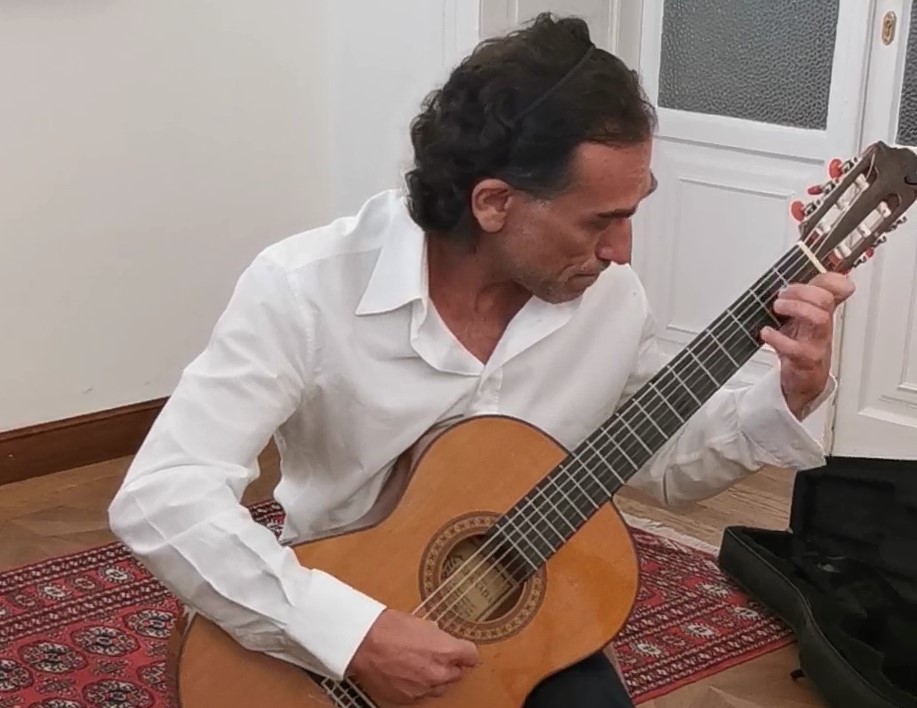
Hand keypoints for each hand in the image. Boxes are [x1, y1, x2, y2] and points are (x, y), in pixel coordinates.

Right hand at [346, 609, 479, 703]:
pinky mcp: (408, 699)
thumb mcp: (419, 622)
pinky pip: (421, 695)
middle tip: (439, 656)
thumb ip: (435, 635)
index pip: (471, 655)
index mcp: (446, 651)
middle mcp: (439, 673)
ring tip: (421, 666)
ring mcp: (423, 689)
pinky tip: (407, 674)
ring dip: (436, 678)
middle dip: (451, 665)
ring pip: (441, 687)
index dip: (465, 651)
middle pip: (458, 674)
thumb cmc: (388, 628)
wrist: (362, 644)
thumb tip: (437, 638)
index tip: (462, 650)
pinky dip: (418, 687)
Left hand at [760, 272, 854, 417]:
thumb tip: (793, 279)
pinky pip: (796, 348)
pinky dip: (778, 338)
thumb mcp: (802, 320)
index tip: (808, 278)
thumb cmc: (801, 348)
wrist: (803, 381)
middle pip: (825, 300)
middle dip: (802, 292)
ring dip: (796, 308)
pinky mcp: (807, 361)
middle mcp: (823, 326)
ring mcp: (817, 343)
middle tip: (782, 295)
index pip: (837, 289)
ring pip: (819, 319)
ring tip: (777, 307)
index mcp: (823, 313)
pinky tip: (766, 333)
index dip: (829, 279)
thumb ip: (801, 298)